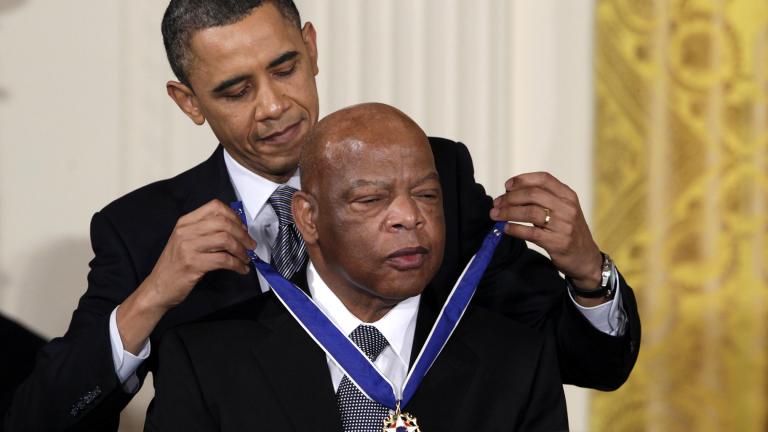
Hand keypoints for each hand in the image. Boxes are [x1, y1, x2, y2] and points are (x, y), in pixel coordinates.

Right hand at [142, 199, 255, 307]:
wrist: (158, 287)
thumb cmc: (176, 264)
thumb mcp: (186, 241)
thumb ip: (206, 231)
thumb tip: (237, 228)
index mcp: (185, 222)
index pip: (215, 207)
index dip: (234, 216)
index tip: (243, 228)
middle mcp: (185, 231)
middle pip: (224, 223)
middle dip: (243, 234)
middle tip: (250, 245)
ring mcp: (188, 247)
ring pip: (225, 240)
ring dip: (241, 250)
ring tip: (246, 258)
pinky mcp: (193, 264)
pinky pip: (223, 260)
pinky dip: (237, 265)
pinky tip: (241, 269)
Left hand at [490, 172, 602, 290]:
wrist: (585, 258)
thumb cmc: (568, 231)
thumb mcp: (563, 210)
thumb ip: (544, 199)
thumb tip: (510, 193)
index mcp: (568, 196)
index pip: (543, 179)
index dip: (522, 179)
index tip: (507, 186)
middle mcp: (567, 208)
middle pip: (533, 194)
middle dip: (510, 198)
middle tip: (497, 203)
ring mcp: (563, 225)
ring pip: (530, 212)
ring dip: (508, 212)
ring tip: (496, 215)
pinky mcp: (557, 242)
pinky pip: (531, 233)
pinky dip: (515, 229)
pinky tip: (506, 228)